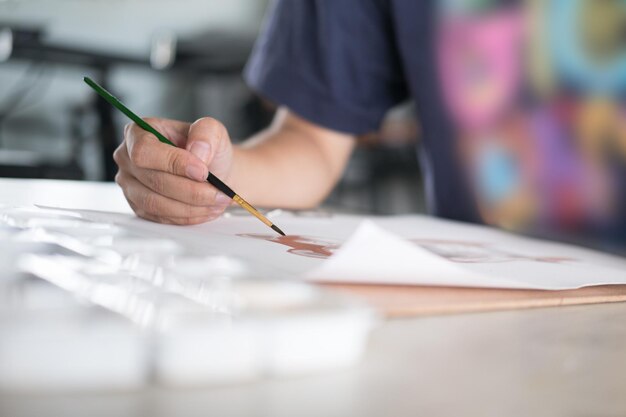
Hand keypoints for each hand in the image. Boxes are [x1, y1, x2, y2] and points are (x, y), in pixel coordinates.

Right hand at [113, 117, 233, 224]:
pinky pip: (160, 217)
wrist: (213, 171)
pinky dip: (187, 217)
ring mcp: (130, 185)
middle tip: (219, 192)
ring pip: (156, 203)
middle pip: (153, 180)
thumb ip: (205, 133)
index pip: (144, 150)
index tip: (202, 171)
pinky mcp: (140, 207)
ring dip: (191, 207)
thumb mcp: (213, 130)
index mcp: (139, 132)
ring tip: (216, 202)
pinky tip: (206, 210)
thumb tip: (197, 152)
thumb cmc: (207, 149)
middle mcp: (128, 158)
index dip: (173, 163)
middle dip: (191, 190)